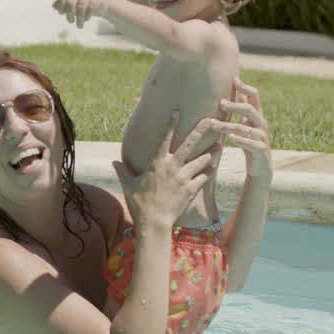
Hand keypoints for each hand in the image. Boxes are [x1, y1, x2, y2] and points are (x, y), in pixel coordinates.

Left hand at [53, 0, 106, 27]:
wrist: (99, 4)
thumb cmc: (81, 4)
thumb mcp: (70, 4)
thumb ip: (61, 5)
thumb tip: (54, 6)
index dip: (60, 6)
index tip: (62, 14)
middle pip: (70, 2)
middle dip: (69, 14)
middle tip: (70, 21)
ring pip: (80, 6)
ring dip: (79, 19)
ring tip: (79, 26)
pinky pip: (90, 7)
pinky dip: (87, 16)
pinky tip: (86, 20)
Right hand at [114, 113, 218, 227]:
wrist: (154, 222)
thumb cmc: (139, 203)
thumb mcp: (128, 185)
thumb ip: (122, 171)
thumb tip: (114, 163)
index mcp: (157, 162)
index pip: (165, 138)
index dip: (171, 124)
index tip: (177, 111)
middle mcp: (172, 166)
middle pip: (190, 144)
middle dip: (202, 130)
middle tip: (213, 120)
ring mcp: (183, 177)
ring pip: (202, 160)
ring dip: (210, 153)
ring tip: (218, 145)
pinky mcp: (191, 189)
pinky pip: (203, 177)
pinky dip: (208, 172)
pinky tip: (212, 168)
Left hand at [214, 78, 272, 177]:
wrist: (260, 168)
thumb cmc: (250, 144)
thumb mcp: (247, 125)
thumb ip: (243, 111)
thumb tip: (239, 92)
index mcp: (257, 116)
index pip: (254, 97)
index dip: (245, 87)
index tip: (234, 80)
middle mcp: (261, 125)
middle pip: (251, 110)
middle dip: (236, 106)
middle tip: (221, 103)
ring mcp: (262, 138)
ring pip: (246, 129)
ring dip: (228, 126)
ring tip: (214, 125)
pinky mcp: (261, 151)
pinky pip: (251, 144)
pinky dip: (241, 140)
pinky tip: (231, 139)